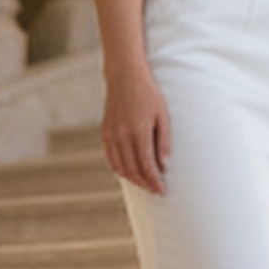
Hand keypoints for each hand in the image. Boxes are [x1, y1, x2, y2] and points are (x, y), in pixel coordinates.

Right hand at [102, 70, 169, 193]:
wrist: (125, 77)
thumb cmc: (148, 94)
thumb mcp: (162, 115)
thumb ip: (163, 141)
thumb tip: (163, 165)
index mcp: (139, 131)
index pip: (146, 165)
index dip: (154, 181)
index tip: (162, 190)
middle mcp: (122, 136)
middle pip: (133, 170)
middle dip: (145, 184)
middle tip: (155, 191)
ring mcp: (111, 136)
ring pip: (120, 167)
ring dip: (133, 180)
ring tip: (145, 184)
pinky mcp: (105, 133)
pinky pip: (110, 159)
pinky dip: (119, 170)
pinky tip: (129, 173)